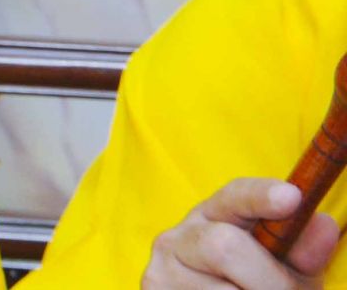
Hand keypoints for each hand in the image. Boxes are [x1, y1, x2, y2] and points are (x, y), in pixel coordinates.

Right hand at [143, 178, 339, 288]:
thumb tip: (323, 224)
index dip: (262, 196)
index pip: (236, 196)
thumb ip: (302, 251)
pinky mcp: (152, 289)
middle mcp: (179, 235)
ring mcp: (162, 266)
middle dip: (268, 280)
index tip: (291, 197)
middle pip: (225, 246)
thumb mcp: (285, 271)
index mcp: (214, 216)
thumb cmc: (254, 286)